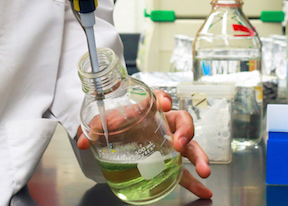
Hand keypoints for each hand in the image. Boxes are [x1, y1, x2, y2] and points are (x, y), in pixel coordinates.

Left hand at [75, 91, 211, 199]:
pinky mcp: (170, 162)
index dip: (164, 99)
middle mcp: (164, 123)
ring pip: (190, 145)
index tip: (163, 103)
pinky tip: (204, 191)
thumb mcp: (106, 122)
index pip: (160, 97)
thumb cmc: (117, 122)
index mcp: (150, 109)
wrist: (117, 134)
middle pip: (182, 121)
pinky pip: (185, 171)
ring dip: (199, 156)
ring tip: (204, 169)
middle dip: (186, 130)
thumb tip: (83, 141)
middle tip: (180, 142)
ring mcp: (170, 143)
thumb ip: (95, 128)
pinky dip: (195, 182)